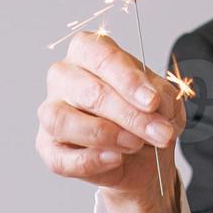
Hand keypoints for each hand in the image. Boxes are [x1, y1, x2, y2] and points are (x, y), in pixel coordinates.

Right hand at [36, 31, 184, 212]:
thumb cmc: (144, 114)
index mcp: (89, 51)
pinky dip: (91, 161)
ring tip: (136, 144)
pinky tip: (115, 159)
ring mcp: (50, 111)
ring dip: (107, 136)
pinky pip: (60, 158)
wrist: (142, 155)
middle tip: (159, 133)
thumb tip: (156, 106)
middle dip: (129, 116)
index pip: (102, 56)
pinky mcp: (48, 147)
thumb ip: (162, 98)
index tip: (152, 102)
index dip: (128, 80)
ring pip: (63, 121)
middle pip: (89, 92)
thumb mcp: (164, 100)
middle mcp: (63, 75)